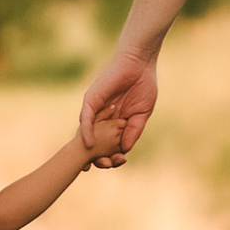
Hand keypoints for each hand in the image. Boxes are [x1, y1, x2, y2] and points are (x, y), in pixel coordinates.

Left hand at [77, 42, 159, 163]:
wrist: (140, 64)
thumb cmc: (143, 86)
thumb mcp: (141, 114)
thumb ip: (133, 131)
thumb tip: (124, 150)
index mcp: (114, 121)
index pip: (108, 142)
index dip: (110, 154)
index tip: (117, 164)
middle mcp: (102, 117)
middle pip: (95, 142)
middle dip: (99, 155)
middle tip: (106, 165)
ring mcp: (96, 109)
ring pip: (87, 133)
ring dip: (90, 149)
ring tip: (95, 162)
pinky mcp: (91, 100)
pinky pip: (85, 119)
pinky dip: (86, 132)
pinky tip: (89, 144)